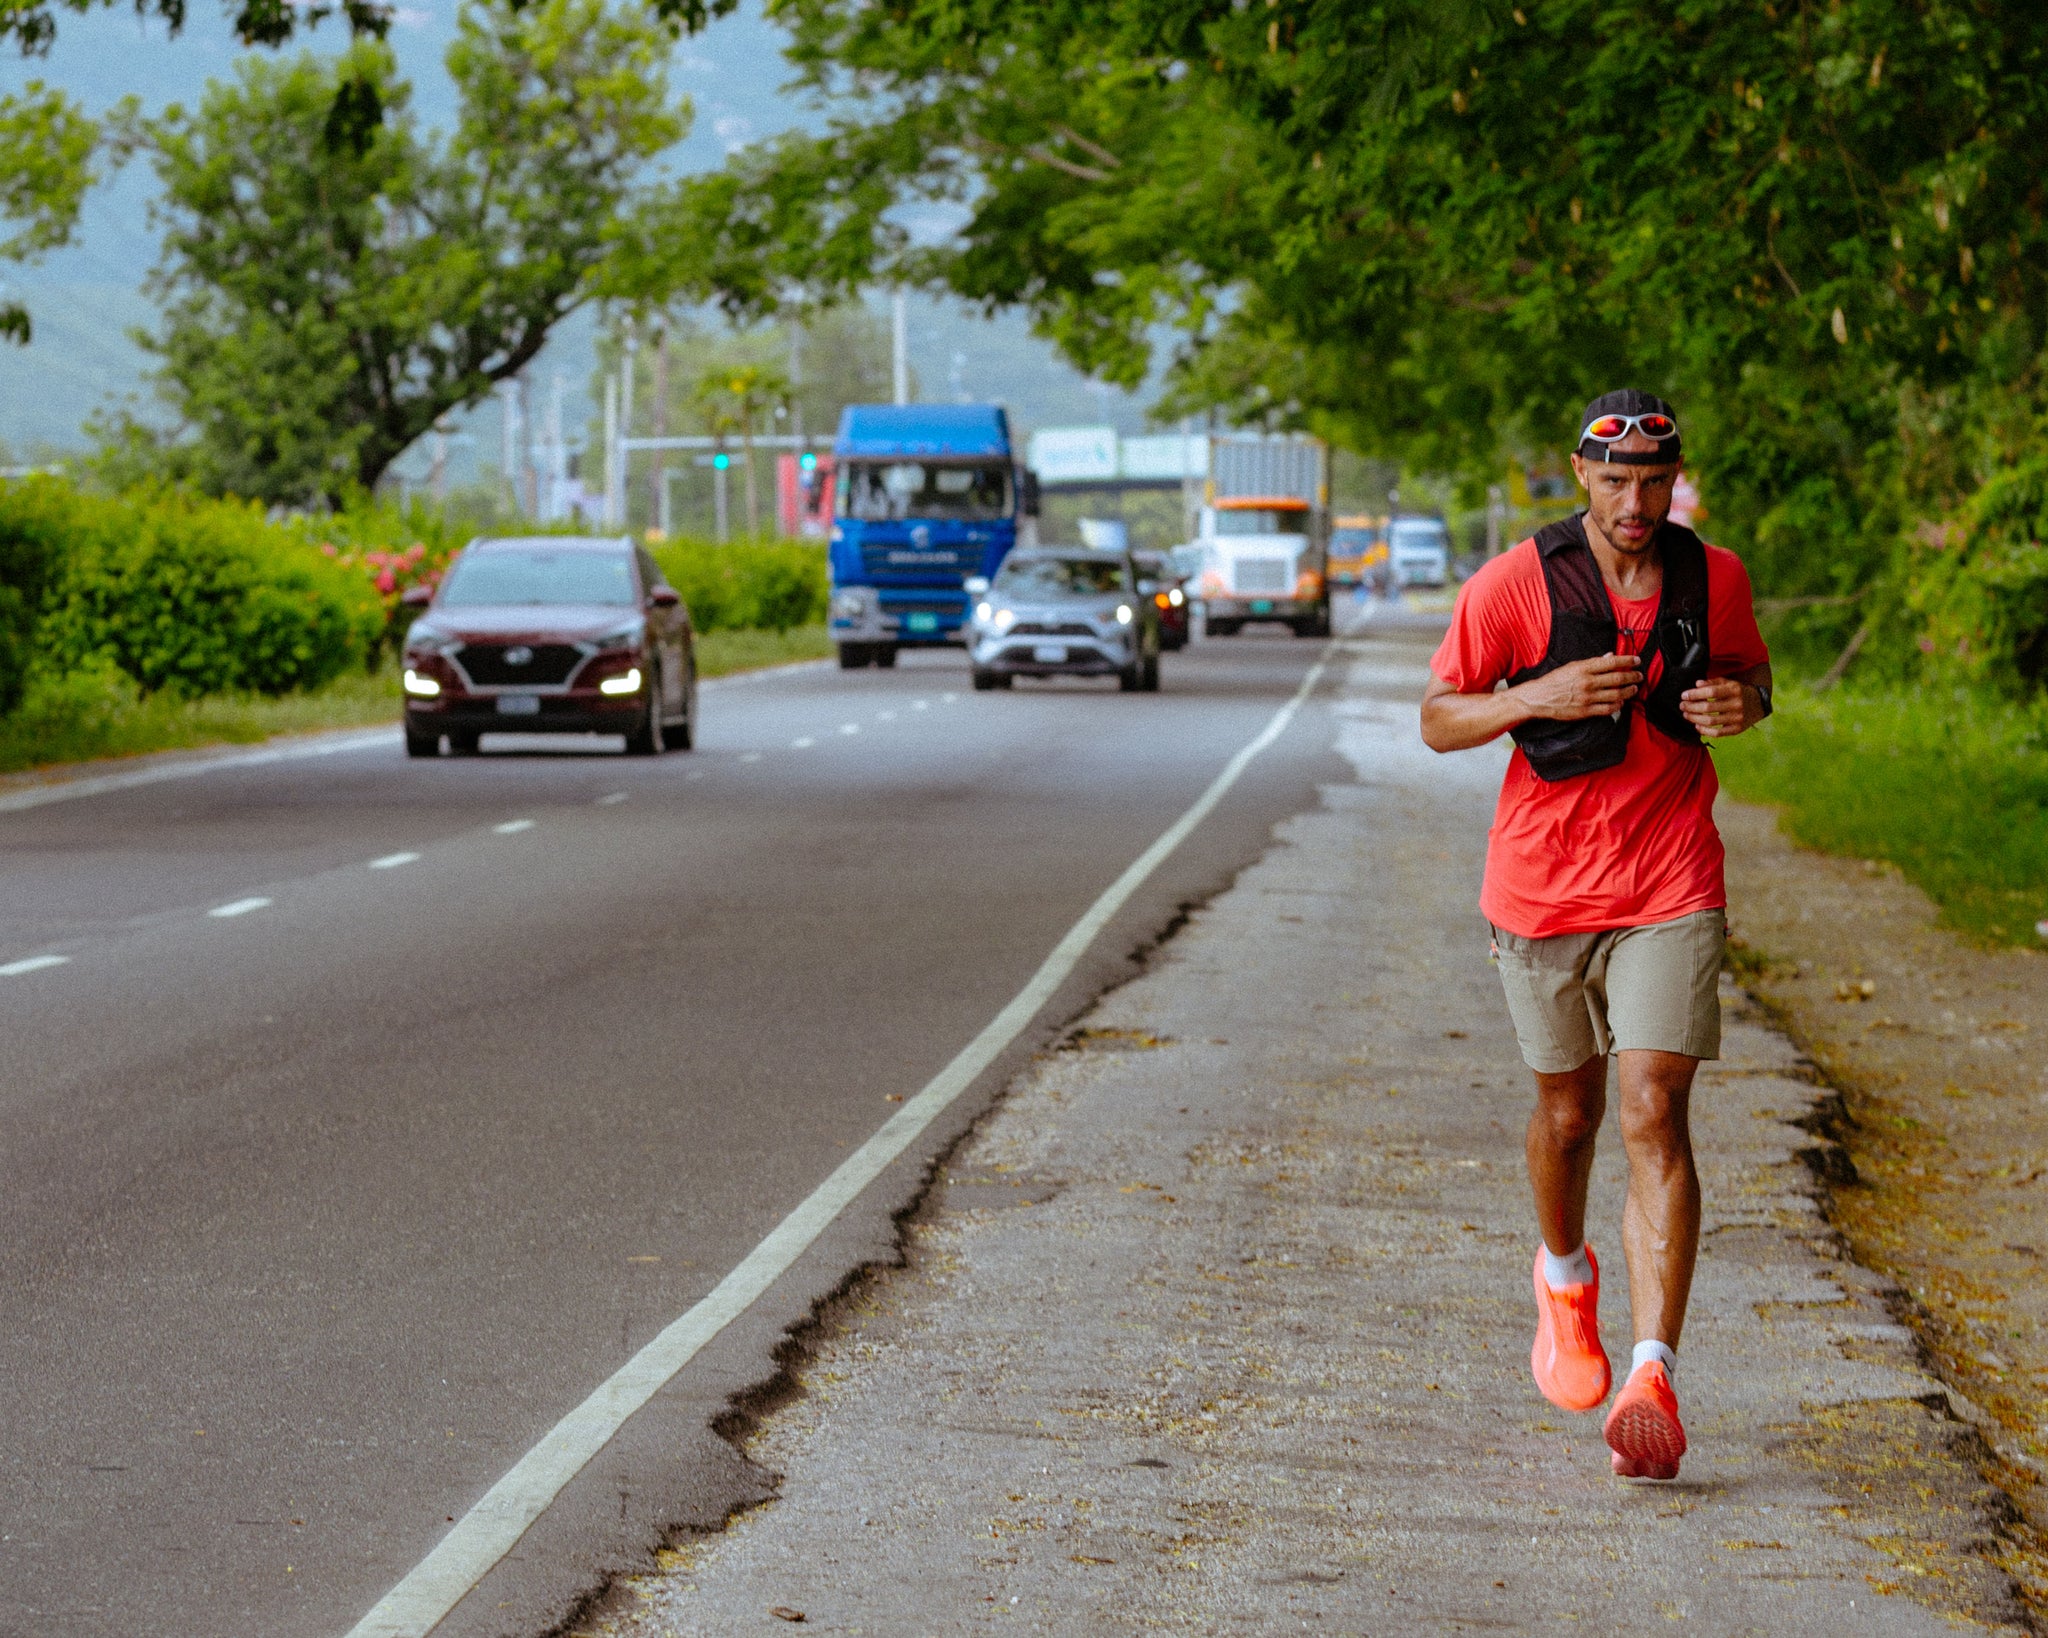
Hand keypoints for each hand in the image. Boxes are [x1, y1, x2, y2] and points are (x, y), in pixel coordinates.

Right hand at [1514, 653, 1641, 721]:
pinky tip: (1621, 702)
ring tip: (1633, 688)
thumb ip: (1592, 662)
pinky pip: (1608, 709)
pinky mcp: (1585, 711)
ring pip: (1616, 694)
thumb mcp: (1572, 666)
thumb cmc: (1554, 681)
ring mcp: (1587, 698)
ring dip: (1628, 691)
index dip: (1627, 661)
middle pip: (1618, 678)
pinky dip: (1618, 705)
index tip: (1636, 660)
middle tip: (1639, 676)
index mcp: (1583, 668)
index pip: (1612, 662)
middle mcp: (1587, 682)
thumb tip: (1609, 657)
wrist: (1538, 698)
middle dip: (1632, 677)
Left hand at [1679, 676, 1756, 737]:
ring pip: (1710, 721)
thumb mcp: (1728, 683)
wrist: (1758, 704)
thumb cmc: (1738, 692)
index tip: (1684, 695)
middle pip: (1708, 707)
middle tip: (1682, 706)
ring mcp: (1738, 718)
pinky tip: (1697, 725)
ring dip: (1694, 718)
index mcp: (1735, 690)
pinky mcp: (1737, 729)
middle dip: (1691, 707)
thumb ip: (1712, 682)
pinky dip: (1704, 730)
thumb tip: (1697, 684)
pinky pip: (1717, 733)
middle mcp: (1737, 704)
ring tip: (1686, 714)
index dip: (1695, 694)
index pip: (1711, 692)